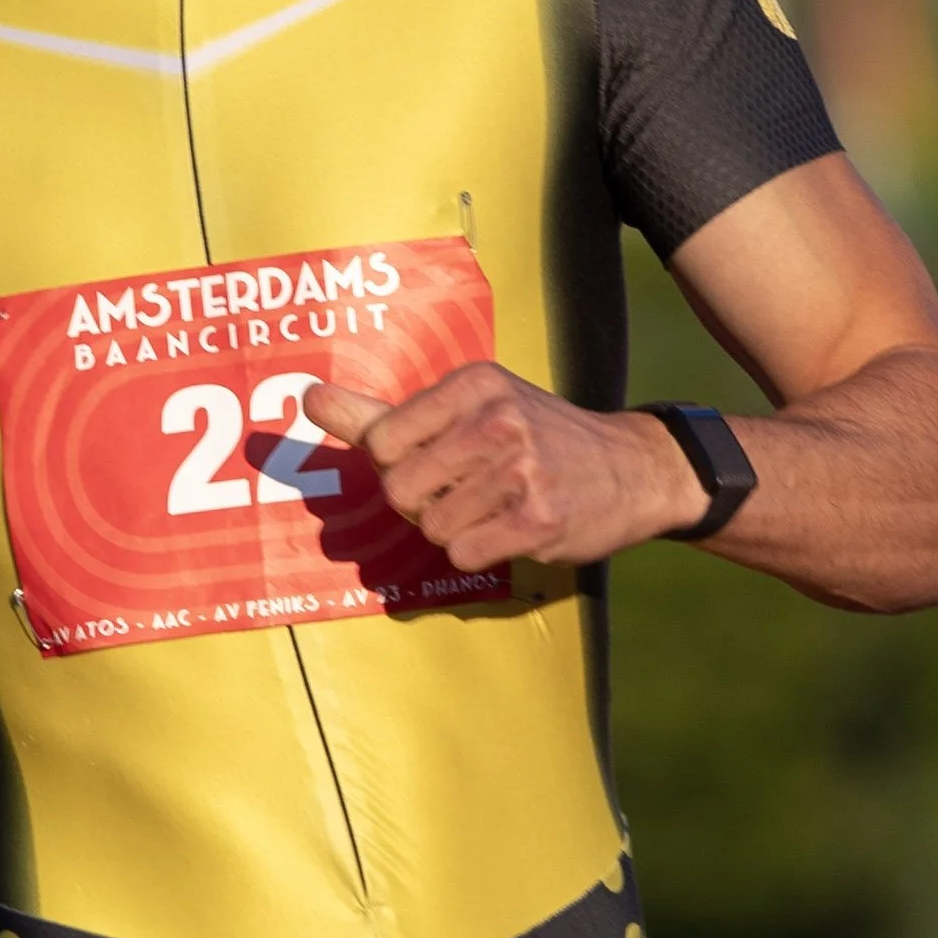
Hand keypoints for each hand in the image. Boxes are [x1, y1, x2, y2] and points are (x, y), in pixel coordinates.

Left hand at [302, 363, 708, 569]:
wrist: (631, 469)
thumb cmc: (530, 435)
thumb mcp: (463, 408)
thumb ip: (378, 412)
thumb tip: (306, 398)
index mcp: (472, 384)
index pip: (382, 442)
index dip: (400, 464)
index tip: (439, 458)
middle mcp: (496, 418)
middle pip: (400, 490)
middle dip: (423, 502)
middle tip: (465, 489)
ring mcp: (520, 469)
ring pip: (431, 527)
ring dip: (455, 529)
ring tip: (494, 506)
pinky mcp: (538, 518)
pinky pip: (464, 553)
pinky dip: (480, 551)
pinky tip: (513, 528)